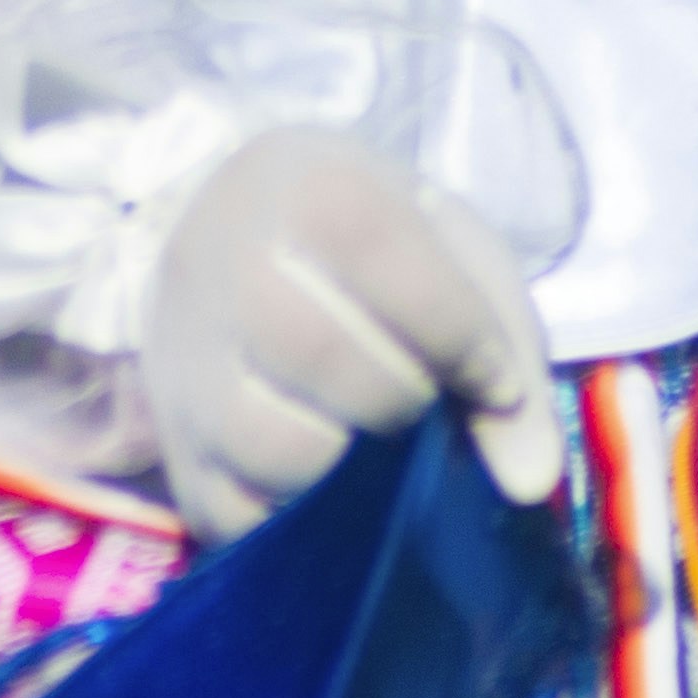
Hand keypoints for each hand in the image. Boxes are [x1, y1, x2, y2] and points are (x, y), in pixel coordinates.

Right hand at [137, 124, 563, 541]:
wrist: (234, 232)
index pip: (379, 254)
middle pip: (319, 351)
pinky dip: (289, 515)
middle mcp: (218, 258)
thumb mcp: (450, 254)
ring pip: (266, 440)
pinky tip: (320, 481)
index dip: (458, 333)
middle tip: (421, 400)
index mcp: (301, 183)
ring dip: (345, 462)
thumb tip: (529, 480)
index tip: (492, 377)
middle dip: (402, 397)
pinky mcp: (167, 438)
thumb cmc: (367, 245)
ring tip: (365, 437)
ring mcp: (180, 353)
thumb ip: (508, 351)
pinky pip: (225, 509)